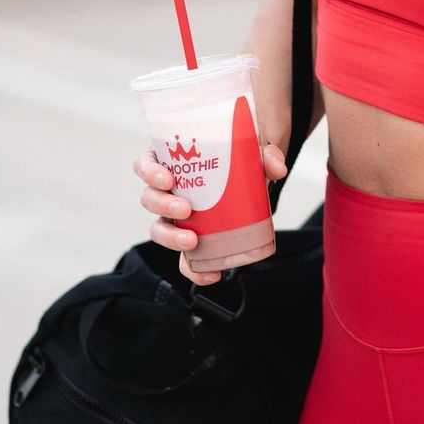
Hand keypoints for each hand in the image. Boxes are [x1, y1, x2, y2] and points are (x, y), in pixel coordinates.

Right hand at [132, 142, 288, 285]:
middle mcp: (169, 190)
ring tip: (192, 241)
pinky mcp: (192, 238)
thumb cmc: (240, 157)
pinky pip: (183, 259)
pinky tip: (210, 273)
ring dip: (171, 238)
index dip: (149, 172)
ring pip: (159, 229)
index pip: (146, 164)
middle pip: (149, 198)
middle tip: (186, 209)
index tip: (168, 179)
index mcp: (172, 160)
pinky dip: (193, 269)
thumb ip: (267, 154)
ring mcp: (177, 216)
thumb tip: (277, 168)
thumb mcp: (253, 150)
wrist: (252, 177)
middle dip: (163, 206)